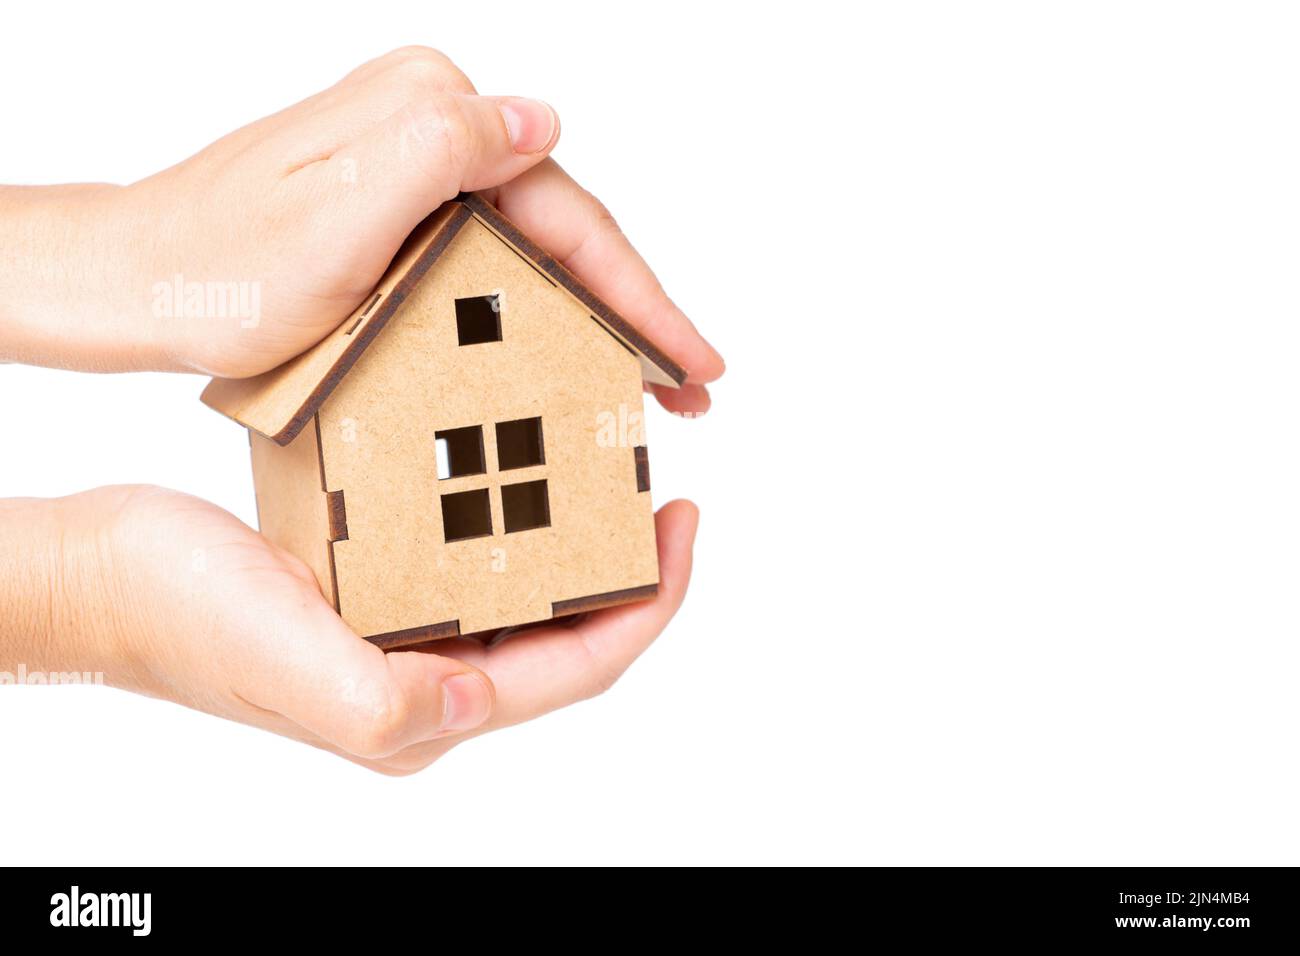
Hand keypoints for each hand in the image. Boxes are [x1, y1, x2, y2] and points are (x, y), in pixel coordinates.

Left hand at [0, 46, 722, 413]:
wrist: (136, 284)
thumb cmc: (220, 271)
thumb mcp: (334, 218)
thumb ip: (438, 151)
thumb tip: (539, 119)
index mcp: (427, 112)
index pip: (568, 213)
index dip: (642, 296)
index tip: (694, 358)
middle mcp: (427, 121)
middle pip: (562, 226)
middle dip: (634, 309)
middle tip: (691, 381)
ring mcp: (413, 159)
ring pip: (534, 244)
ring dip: (594, 313)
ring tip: (647, 375)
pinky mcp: (398, 199)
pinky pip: (493, 253)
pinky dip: (538, 303)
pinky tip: (564, 343)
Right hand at [0, 485, 697, 773]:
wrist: (100, 576)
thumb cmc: (178, 620)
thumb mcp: (286, 659)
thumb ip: (388, 700)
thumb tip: (480, 694)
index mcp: (424, 712)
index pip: (576, 669)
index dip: (649, 604)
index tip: (684, 524)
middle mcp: (425, 683)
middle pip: (565, 637)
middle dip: (627, 573)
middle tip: (657, 492)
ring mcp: (402, 638)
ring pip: (523, 597)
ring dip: (576, 544)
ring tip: (607, 477)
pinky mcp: (376, 594)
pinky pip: (471, 562)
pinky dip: (510, 522)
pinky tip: (517, 471)